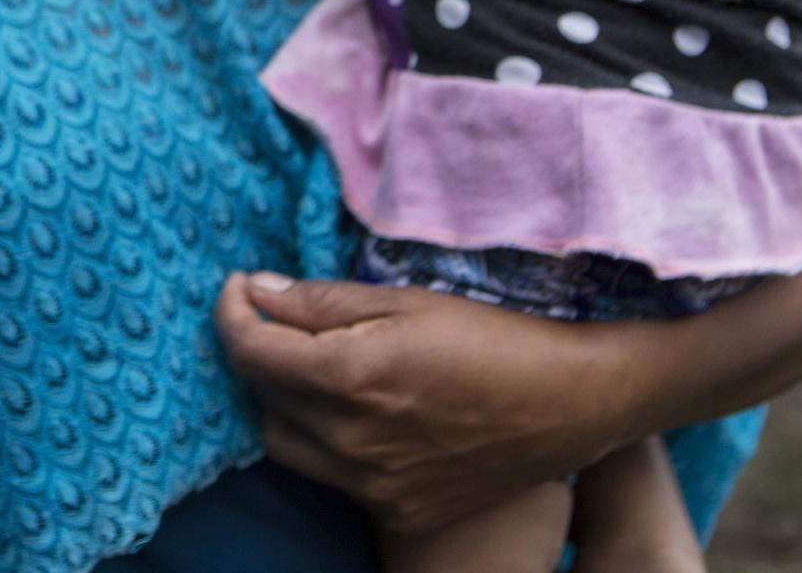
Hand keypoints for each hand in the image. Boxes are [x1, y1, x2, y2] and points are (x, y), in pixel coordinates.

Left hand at [215, 273, 624, 535]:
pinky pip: (331, 476)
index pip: (249, 351)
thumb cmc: (491, 338)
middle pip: (261, 397)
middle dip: (258, 351)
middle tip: (279, 319)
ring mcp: (373, 487)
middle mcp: (351, 443)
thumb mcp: (402, 301)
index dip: (231, 313)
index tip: (238, 288)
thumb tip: (255, 293)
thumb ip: (320, 302)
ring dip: (284, 401)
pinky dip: (327, 441)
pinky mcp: (397, 512)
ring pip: (285, 443)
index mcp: (348, 380)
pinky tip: (357, 411)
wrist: (571, 404)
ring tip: (313, 366)